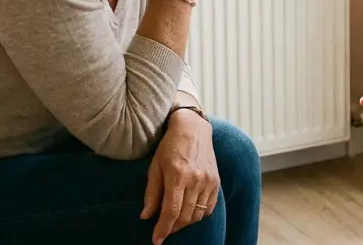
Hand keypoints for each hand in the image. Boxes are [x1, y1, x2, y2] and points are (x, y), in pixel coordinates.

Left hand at [141, 111, 218, 244]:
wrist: (193, 129)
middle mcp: (195, 180)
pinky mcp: (216, 182)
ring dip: (185, 223)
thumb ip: (152, 193)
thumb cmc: (170, 146)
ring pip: (197, 214)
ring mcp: (208, 181)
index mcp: (178, 175)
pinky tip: (189, 213)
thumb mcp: (155, 167)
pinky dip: (198, 215)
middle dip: (172, 228)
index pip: (171, 211)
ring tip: (174, 222)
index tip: (156, 240)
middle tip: (162, 230)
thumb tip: (146, 216)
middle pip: (185, 216)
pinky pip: (209, 208)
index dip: (163, 229)